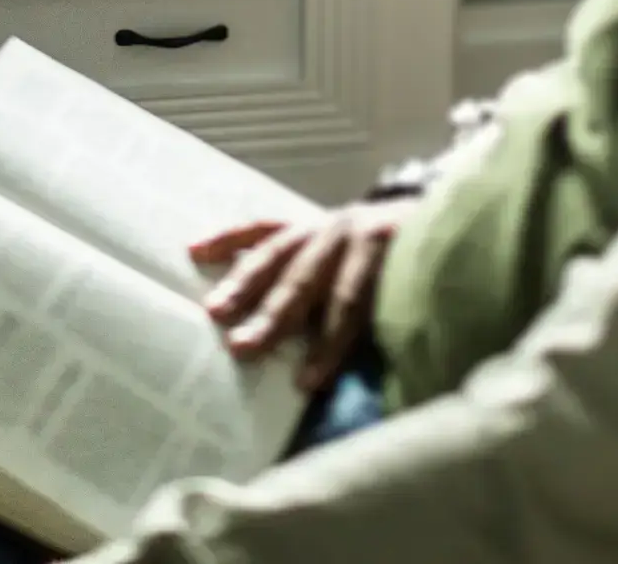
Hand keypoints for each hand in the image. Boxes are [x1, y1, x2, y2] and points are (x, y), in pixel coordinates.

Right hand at [193, 197, 419, 390]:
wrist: (422, 221)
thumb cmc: (413, 277)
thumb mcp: (413, 302)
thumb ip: (389, 337)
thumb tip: (373, 395)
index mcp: (382, 252)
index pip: (351, 304)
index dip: (329, 345)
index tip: (306, 383)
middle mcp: (347, 233)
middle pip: (306, 281)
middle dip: (274, 317)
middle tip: (243, 348)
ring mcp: (319, 224)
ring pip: (277, 254)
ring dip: (244, 285)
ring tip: (216, 311)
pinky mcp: (299, 222)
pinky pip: (259, 228)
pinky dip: (226, 239)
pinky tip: (195, 251)